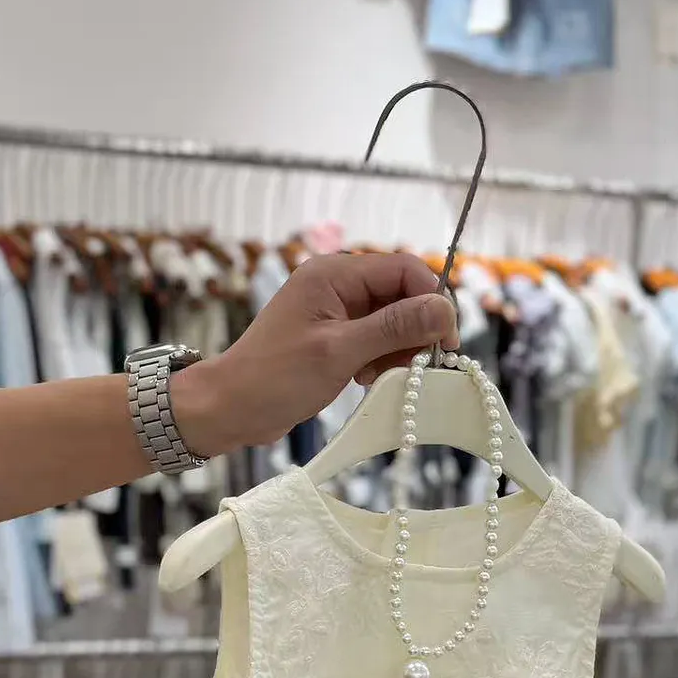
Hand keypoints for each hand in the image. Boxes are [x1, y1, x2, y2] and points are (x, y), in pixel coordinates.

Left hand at [171, 252, 459, 456]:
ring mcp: (335, 311)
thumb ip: (394, 328)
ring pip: (392, 321)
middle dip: (414, 330)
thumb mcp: (340, 352)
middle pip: (402, 295)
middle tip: (416, 365)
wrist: (231, 408)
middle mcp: (337, 285)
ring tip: (378, 375)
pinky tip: (365, 379)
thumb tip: (444, 310)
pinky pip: (375, 340)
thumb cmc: (276, 377)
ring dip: (398, 349)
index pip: (404, 269)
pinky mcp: (334, 337)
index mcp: (334, 274)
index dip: (433, 300)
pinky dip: (381, 360)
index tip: (446, 341)